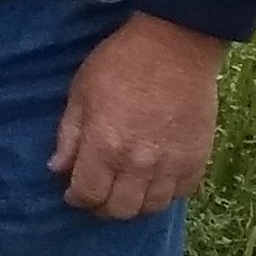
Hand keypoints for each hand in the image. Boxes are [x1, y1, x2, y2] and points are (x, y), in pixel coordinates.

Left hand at [50, 11, 223, 217]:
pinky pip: (182, 193)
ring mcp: (173, 164)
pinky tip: (155, 179)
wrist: (175, 45)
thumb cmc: (120, 63)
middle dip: (102, 207)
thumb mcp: (80, 93)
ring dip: (134, 204)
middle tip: (97, 194)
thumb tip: (56, 168)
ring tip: (125, 189)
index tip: (72, 192)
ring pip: (152, 208)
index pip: (88, 195)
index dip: (76, 198)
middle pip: (120, 210)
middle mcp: (139, 164)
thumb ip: (69, 136)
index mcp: (106, 147)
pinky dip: (166, 193)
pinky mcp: (198, 158)